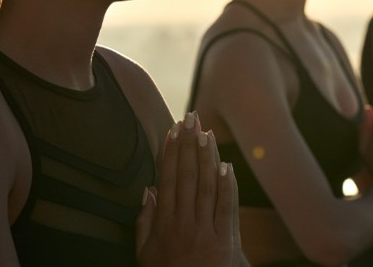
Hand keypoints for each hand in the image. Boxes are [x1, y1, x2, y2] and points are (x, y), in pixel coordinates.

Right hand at [136, 112, 241, 265]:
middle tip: (190, 118)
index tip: (172, 130)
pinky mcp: (227, 242)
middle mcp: (184, 225)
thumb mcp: (145, 254)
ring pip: (207, 188)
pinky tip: (226, 165)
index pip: (168, 180)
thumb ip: (144, 222)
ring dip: (207, 158)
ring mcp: (206, 232)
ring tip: (206, 133)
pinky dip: (228, 186)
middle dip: (188, 145)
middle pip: (187, 177)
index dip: (171, 153)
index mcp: (163, 225)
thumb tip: (149, 189)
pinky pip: (227, 209)